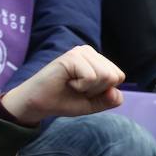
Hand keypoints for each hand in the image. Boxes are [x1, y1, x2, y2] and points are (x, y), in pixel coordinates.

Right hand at [0, 46, 124, 126]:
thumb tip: (116, 92)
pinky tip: (66, 82)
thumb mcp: (92, 103)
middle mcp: (90, 52)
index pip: (119, 76)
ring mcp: (80, 52)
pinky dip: (80, 86)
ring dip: (88, 88)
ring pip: (105, 76)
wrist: (36, 104)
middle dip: (97, 90)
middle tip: (76, 88)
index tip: (85, 91)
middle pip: (114, 76)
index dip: (103, 91)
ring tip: (71, 85)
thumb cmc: (63, 101)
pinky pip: (91, 77)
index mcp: (97, 59)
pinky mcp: (71, 57)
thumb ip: (109, 99)